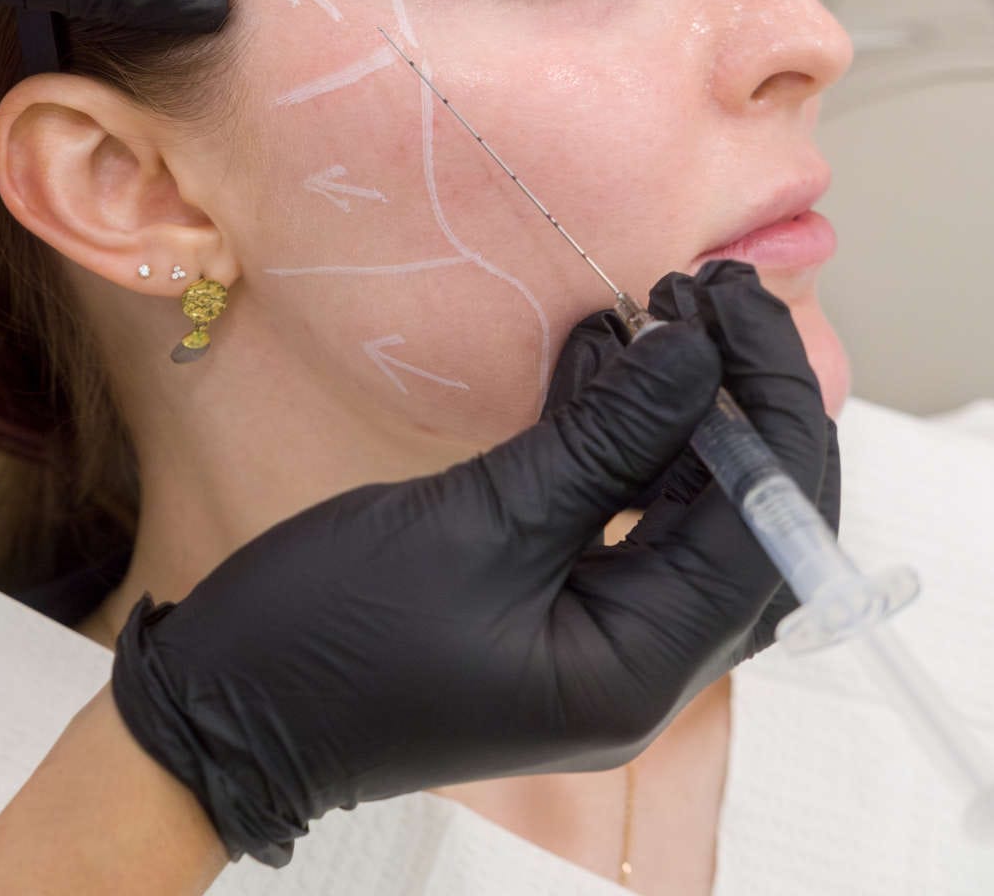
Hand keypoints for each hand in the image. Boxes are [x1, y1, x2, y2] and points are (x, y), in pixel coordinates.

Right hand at [108, 261, 839, 866]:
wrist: (228, 701)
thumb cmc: (340, 631)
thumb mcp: (479, 523)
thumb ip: (600, 443)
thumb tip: (692, 355)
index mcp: (639, 669)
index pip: (762, 535)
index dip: (765, 411)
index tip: (733, 308)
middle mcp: (638, 656)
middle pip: (736, 517)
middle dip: (737, 401)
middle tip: (714, 292)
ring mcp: (592, 624)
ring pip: (676, 503)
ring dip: (676, 405)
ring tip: (667, 304)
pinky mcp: (545, 590)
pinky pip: (609, 503)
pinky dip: (612, 429)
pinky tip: (601, 352)